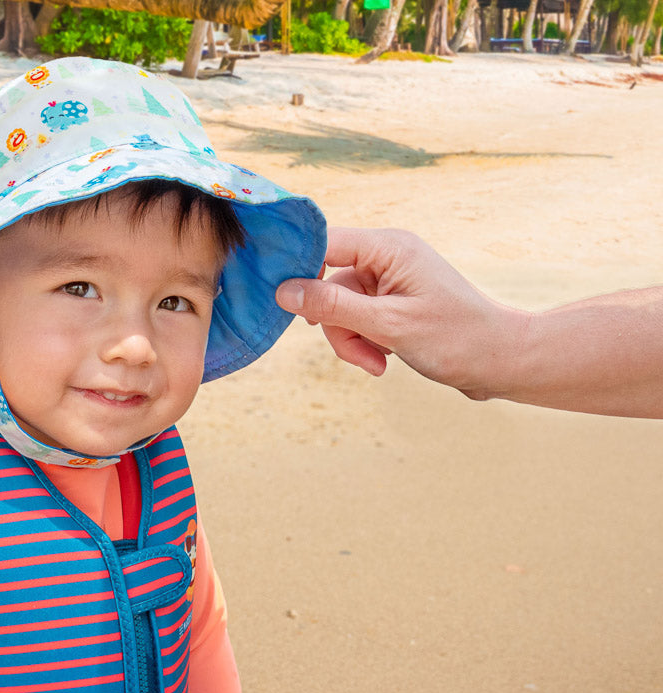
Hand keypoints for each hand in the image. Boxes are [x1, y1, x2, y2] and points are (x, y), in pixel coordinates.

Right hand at [275, 226, 528, 398]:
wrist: (500, 361)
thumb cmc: (456, 339)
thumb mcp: (388, 325)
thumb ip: (333, 306)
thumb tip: (284, 291)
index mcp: (389, 247)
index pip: (323, 243)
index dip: (297, 267)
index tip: (278, 297)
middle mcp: (387, 256)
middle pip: (328, 285)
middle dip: (336, 325)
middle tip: (360, 354)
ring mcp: (389, 280)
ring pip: (340, 309)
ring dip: (351, 341)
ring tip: (377, 363)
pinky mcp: (392, 303)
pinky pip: (357, 320)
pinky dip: (364, 343)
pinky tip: (384, 359)